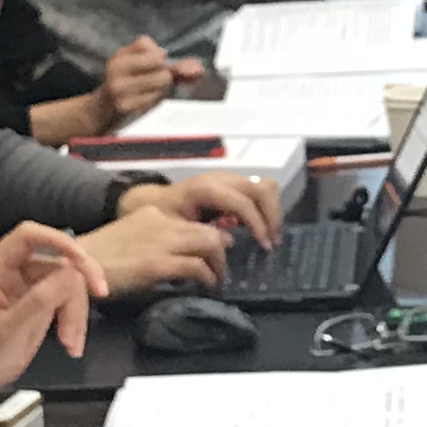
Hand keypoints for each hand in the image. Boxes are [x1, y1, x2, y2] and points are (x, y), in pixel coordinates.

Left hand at [0, 224, 107, 410]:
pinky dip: (75, 323)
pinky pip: (69, 302)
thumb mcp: (8, 331)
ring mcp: (30, 287)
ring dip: (76, 314)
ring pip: (69, 285)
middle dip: (76, 290)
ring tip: (71, 345)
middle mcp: (15, 272)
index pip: (28, 237)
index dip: (57, 240)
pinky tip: (71, 346)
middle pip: (58, 263)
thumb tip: (72, 272)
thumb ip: (38, 301)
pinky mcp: (42, 303)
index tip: (82, 261)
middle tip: (99, 300)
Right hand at [78, 195, 229, 294]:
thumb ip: (153, 241)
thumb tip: (177, 256)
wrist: (75, 267)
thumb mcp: (128, 238)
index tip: (214, 250)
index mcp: (152, 213)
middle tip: (220, 268)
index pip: (192, 220)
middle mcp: (162, 222)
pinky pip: (197, 268)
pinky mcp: (159, 263)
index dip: (210, 236)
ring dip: (218, 265)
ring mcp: (162, 242)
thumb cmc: (96, 259)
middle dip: (221, 251)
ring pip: (211, 244)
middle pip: (209, 230)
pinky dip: (207, 278)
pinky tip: (205, 287)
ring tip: (216, 280)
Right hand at [92, 37, 183, 128]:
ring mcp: (121, 91)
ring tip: (145, 92)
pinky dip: (154, 100)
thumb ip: (161, 58)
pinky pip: (156, 99)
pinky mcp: (127, 108)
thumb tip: (197, 68)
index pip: (156, 53)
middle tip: (148, 82)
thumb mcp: (132, 63)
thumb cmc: (121, 84)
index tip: (150, 67)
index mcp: (119, 59)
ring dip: (160, 89)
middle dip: (163, 76)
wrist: (98, 112)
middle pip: (162, 68)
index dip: (160, 60)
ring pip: (162, 83)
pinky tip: (142, 102)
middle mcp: (117, 72)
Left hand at [139, 169, 280, 247]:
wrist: (154, 203)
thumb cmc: (163, 217)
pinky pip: (259, 192)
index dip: (258, 224)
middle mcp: (222, 179)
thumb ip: (200, 234)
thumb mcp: (176, 229)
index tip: (264, 247)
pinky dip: (267, 209)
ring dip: (273, 212)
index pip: (243, 202)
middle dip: (272, 216)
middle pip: (262, 188)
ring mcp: (229, 180)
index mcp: (207, 188)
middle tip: (271, 243)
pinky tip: (262, 230)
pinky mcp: (233, 186)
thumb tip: (228, 242)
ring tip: (270, 237)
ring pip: (265, 187)